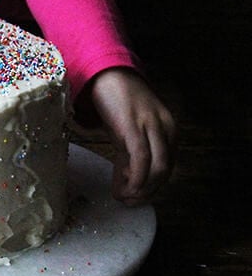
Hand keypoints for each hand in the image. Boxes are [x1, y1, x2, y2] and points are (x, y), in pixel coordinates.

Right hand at [87, 68, 176, 204]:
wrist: (105, 73)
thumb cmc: (117, 103)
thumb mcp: (128, 132)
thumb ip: (130, 156)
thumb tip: (125, 185)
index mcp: (169, 130)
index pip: (169, 167)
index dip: (153, 188)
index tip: (135, 199)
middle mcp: (166, 128)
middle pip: (166, 171)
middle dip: (149, 193)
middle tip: (128, 202)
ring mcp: (151, 126)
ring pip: (158, 168)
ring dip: (142, 189)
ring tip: (124, 197)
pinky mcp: (132, 125)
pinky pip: (140, 158)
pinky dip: (134, 178)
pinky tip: (123, 187)